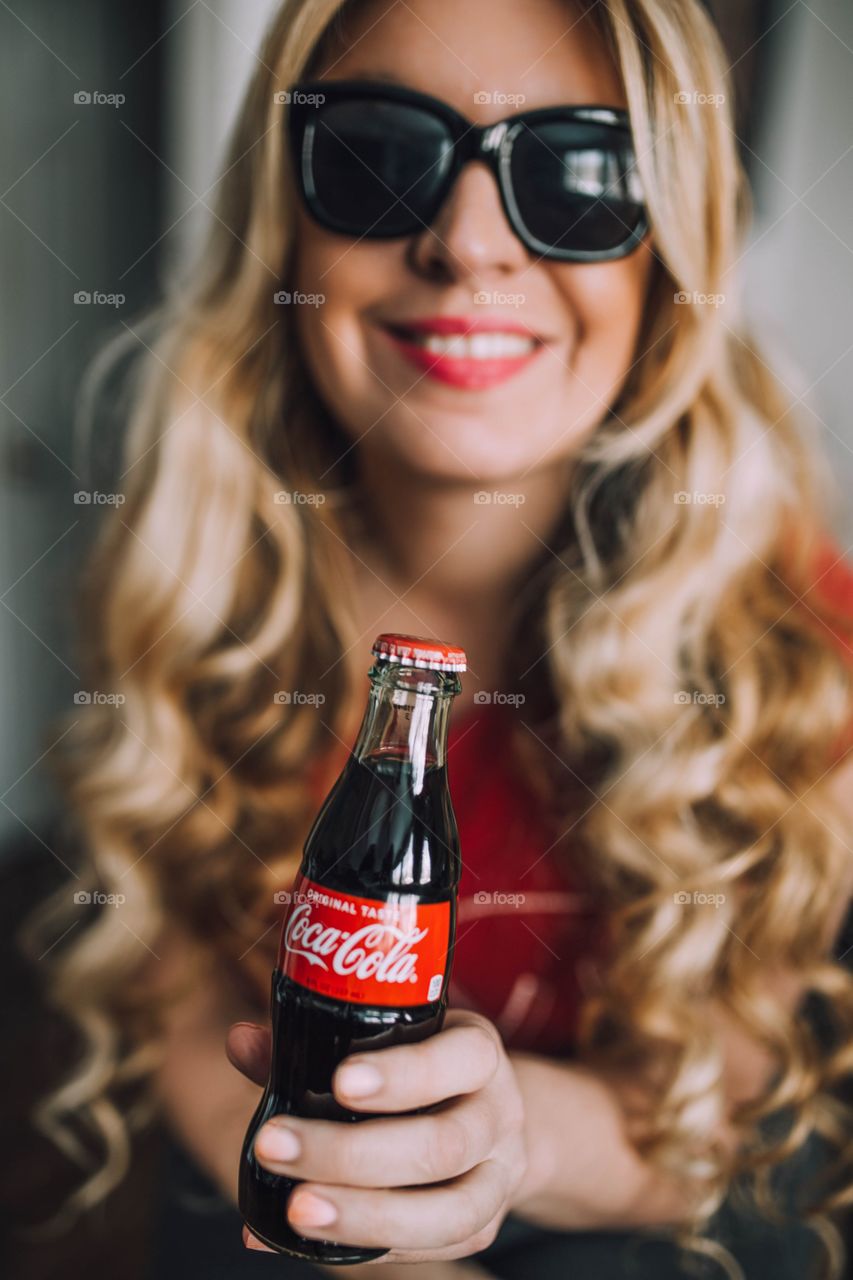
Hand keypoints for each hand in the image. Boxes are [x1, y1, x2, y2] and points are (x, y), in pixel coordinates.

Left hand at [227, 1009, 526, 1262]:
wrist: (493, 1116)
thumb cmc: (424, 1065)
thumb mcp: (392, 1038)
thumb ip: (318, 1041)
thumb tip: (241, 1042)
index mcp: (479, 1054)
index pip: (456, 1060)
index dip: (401, 1075)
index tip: (338, 1082)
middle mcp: (498, 1115)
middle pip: (441, 1145)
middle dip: (352, 1154)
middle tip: (274, 1146)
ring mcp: (496, 1179)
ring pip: (446, 1214)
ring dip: (363, 1216)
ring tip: (294, 1210)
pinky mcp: (481, 1228)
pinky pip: (428, 1250)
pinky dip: (362, 1250)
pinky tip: (301, 1241)